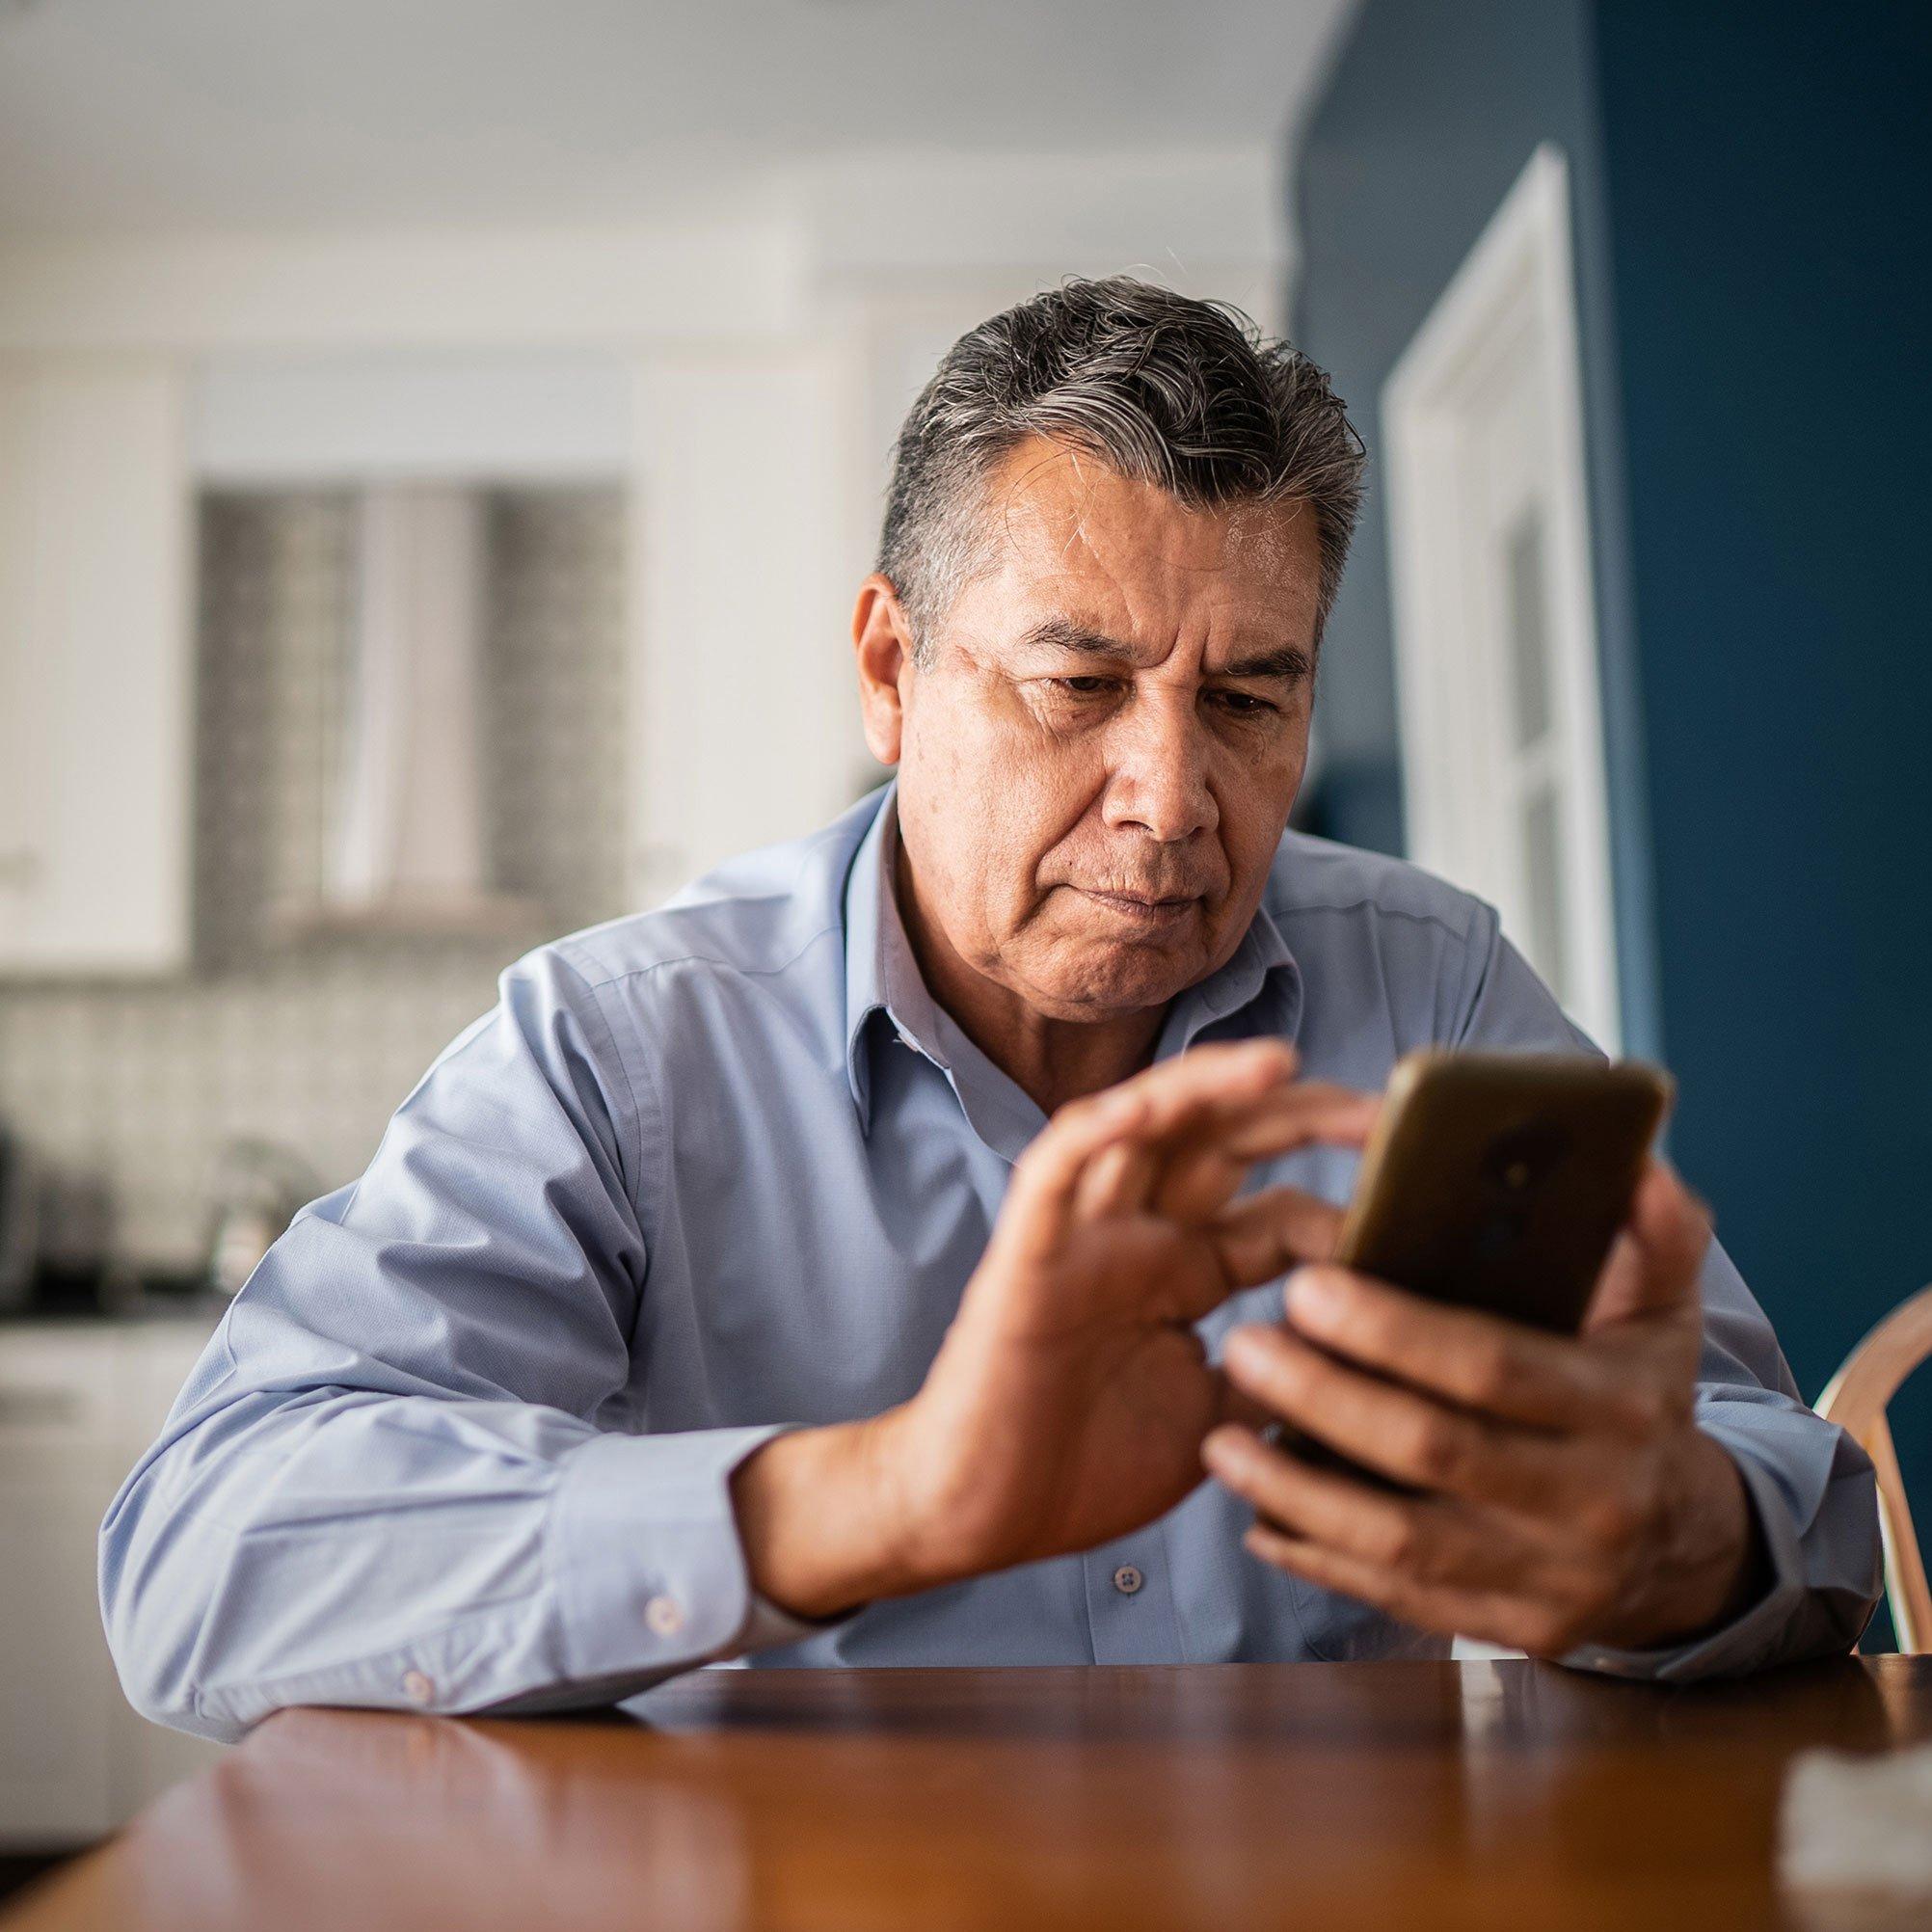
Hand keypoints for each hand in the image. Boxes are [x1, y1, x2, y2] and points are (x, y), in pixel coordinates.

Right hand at [732, 1039, 1377, 1618]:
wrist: (978, 1519)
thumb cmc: (1083, 1469)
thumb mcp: (1217, 1421)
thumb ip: (1278, 1374)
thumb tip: (1371, 1355)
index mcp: (1188, 1272)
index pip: (1280, 1211)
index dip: (1348, 1206)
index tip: (1422, 1213)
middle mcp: (1141, 1236)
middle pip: (1225, 1143)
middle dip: (1303, 1118)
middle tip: (1386, 1114)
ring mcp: (1085, 1238)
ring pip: (1145, 1129)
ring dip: (1208, 1089)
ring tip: (1282, 1065)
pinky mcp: (1029, 1254)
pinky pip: (1057, 1169)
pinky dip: (1099, 1128)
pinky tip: (1150, 1104)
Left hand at [1203, 1159, 1760, 1655]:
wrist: (1683, 1546)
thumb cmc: (1640, 1401)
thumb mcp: (1663, 1314)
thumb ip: (1654, 1232)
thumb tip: (1635, 1160)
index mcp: (1620, 1409)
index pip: (1493, 1366)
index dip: (1394, 1331)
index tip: (1305, 1286)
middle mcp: (1590, 1501)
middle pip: (1432, 1451)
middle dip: (1325, 1397)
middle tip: (1242, 1344)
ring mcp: (1549, 1578)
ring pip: (1400, 1541)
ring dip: (1298, 1489)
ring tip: (1219, 1440)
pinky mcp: (1509, 1629)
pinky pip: (1396, 1600)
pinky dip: (1318, 1558)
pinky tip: (1255, 1517)